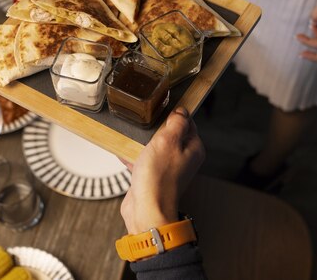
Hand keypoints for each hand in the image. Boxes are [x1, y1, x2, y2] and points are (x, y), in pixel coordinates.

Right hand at [120, 107, 204, 234]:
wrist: (146, 209)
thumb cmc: (159, 178)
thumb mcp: (168, 140)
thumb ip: (177, 123)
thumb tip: (182, 111)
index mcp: (193, 148)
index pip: (188, 123)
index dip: (175, 113)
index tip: (161, 106)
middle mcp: (183, 159)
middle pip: (171, 135)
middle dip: (156, 128)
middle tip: (145, 120)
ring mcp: (168, 169)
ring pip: (156, 148)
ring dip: (143, 142)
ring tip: (131, 134)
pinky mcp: (153, 178)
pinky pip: (144, 161)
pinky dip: (134, 156)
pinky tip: (123, 151)